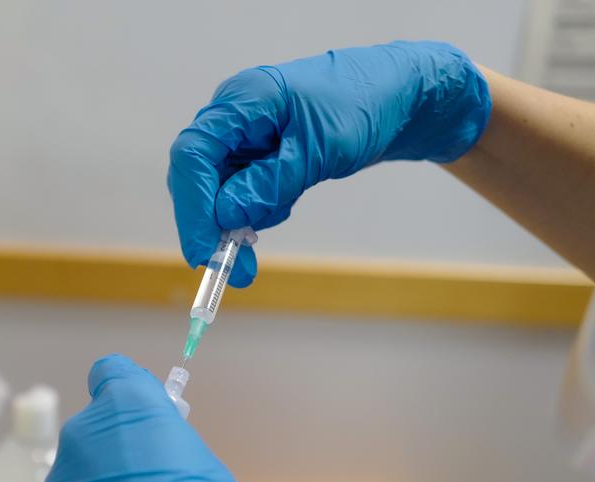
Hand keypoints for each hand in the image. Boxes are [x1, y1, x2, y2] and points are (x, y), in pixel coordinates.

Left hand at [44, 355, 283, 481]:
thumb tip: (154, 454)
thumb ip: (167, 446)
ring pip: (83, 473)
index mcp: (127, 405)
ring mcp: (64, 479)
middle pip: (97, 430)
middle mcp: (84, 432)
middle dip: (116, 449)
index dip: (126, 392)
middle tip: (150, 481)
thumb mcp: (200, 463)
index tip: (141, 416)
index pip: (112, 373)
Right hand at [167, 40, 490, 286]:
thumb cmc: (364, 105)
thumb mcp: (318, 150)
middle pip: (201, 177)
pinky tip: (284, 207)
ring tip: (273, 229)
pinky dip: (259, 210)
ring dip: (240, 222)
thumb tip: (226, 216)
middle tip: (235, 271)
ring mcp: (249, 137)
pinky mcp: (264, 155)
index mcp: (243, 101)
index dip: (193, 208)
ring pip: (223, 190)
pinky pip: (246, 190)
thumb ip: (270, 183)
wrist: (401, 97)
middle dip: (215, 226)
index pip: (194, 156)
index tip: (203, 254)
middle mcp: (237, 118)